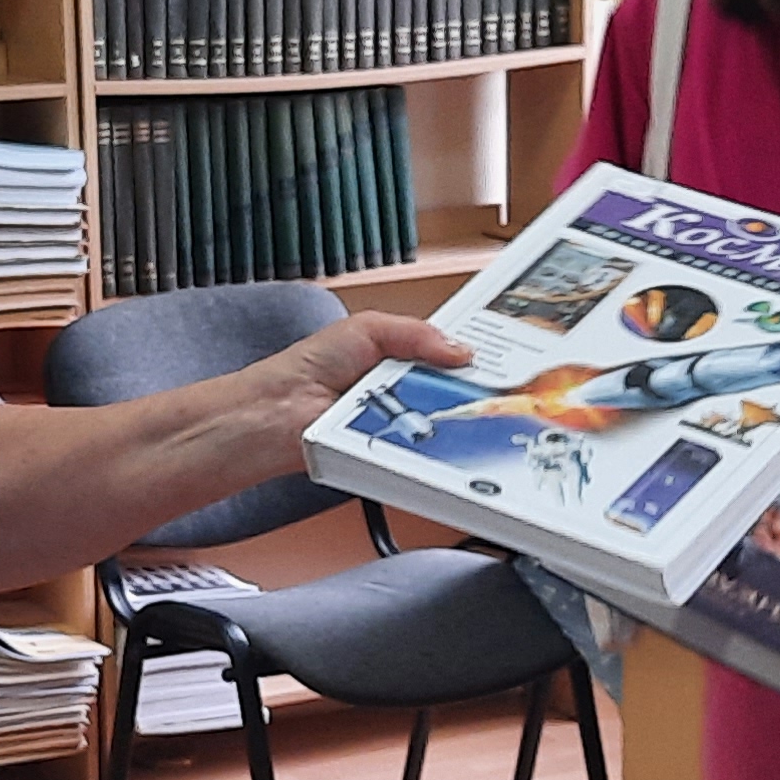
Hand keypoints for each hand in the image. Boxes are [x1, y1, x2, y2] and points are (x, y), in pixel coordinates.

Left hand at [229, 311, 468, 471]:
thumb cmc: (308, 367)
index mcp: (402, 354)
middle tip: (485, 382)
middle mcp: (405, 387)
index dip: (474, 357)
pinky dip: (429, 441)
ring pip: (443, 420)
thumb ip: (416, 333)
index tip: (500, 357)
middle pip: (454, 390)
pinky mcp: (394, 450)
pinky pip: (422, 448)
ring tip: (452, 403)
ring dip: (449, 413)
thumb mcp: (368, 329)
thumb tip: (460, 349)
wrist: (279, 413)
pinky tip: (429, 429)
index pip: (450, 354)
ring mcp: (401, 420)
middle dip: (469, 386)